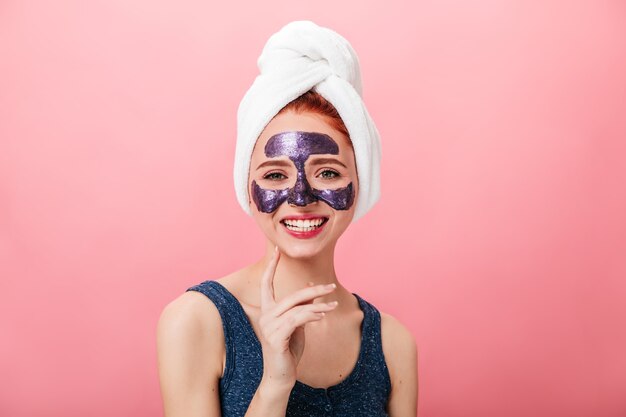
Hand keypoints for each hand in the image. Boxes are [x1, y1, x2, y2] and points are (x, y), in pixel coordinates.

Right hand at [257, 246, 338, 388]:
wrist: (280, 375)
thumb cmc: (288, 349)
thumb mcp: (297, 325)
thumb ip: (301, 307)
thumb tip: (310, 288)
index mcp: (268, 310)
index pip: (266, 284)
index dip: (272, 267)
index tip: (277, 250)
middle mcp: (266, 316)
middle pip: (292, 295)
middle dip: (314, 290)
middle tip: (331, 286)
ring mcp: (269, 327)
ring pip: (298, 308)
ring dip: (319, 305)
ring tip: (334, 305)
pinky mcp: (276, 337)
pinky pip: (297, 320)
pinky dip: (311, 315)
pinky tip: (322, 315)